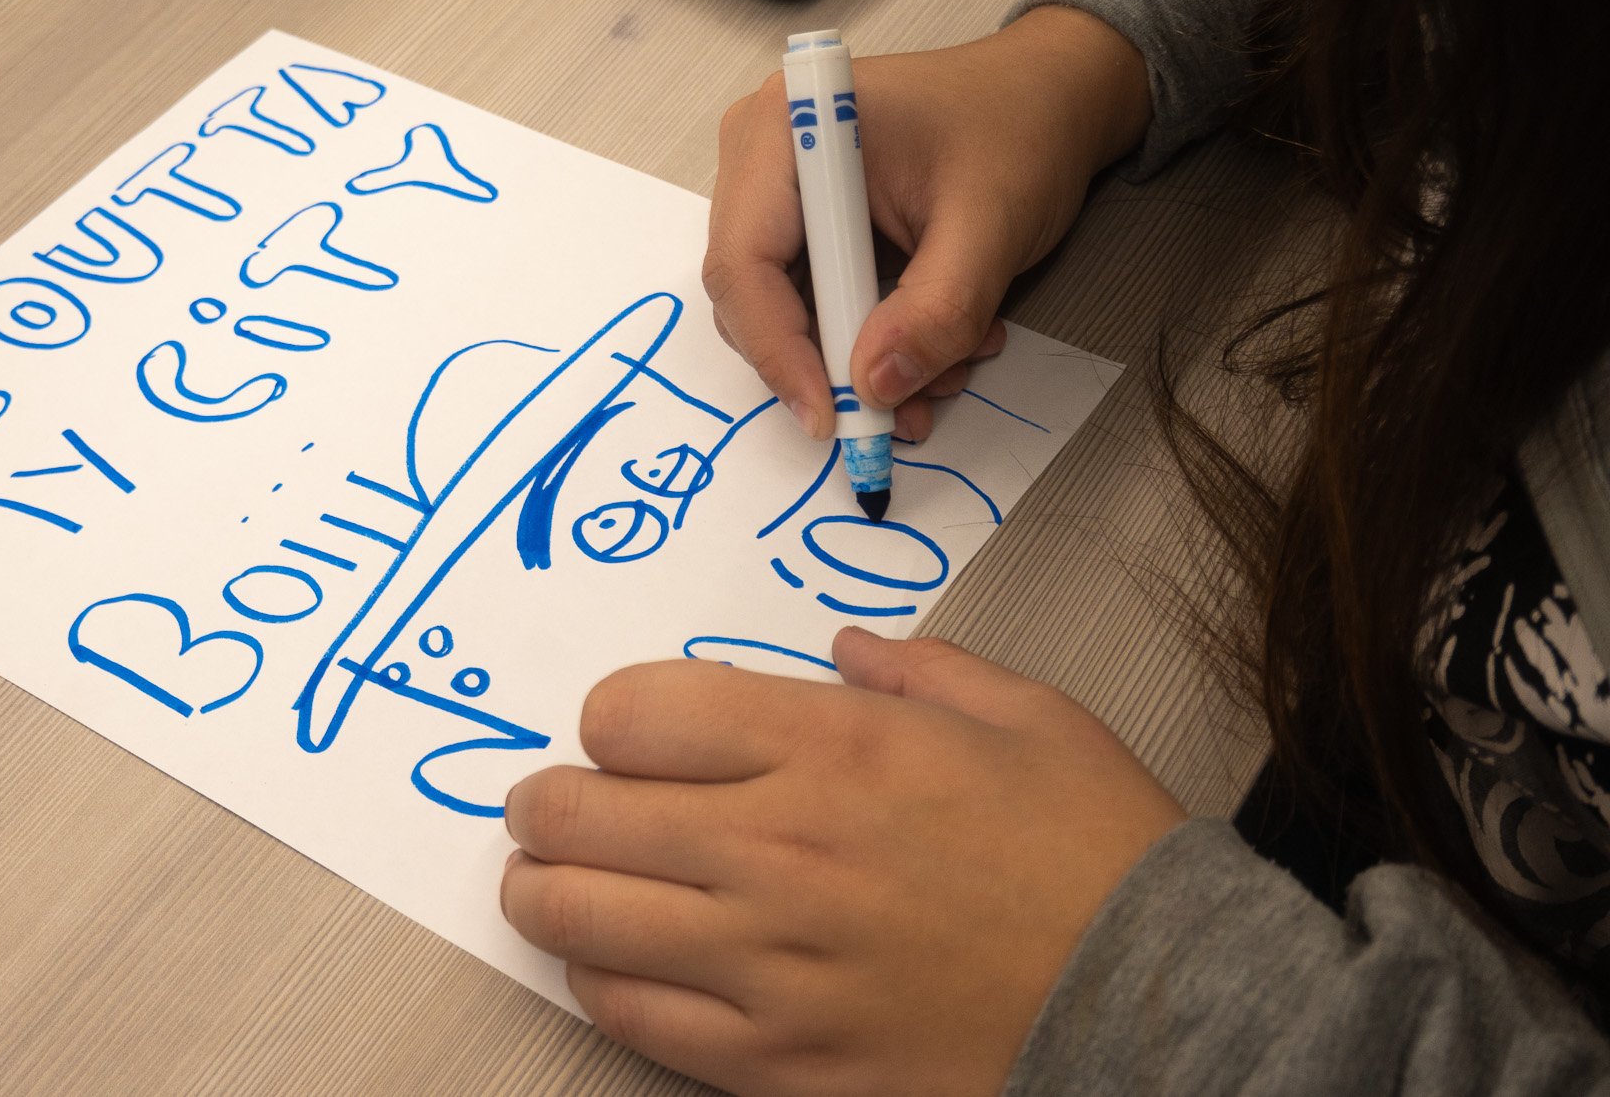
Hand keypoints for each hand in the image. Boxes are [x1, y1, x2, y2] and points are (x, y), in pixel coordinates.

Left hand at [501, 630, 1184, 1096]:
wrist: (1163, 1008)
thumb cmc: (1095, 852)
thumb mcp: (1025, 715)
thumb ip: (917, 668)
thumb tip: (841, 652)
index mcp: (833, 747)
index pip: (634, 714)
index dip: (608, 719)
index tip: (619, 733)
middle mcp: (779, 848)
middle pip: (580, 814)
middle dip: (544, 805)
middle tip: (545, 806)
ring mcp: (770, 964)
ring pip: (581, 922)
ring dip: (544, 894)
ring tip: (549, 882)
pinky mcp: (778, 1062)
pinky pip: (633, 1020)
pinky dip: (600, 985)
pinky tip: (614, 964)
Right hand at [705, 6, 1149, 441]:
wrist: (1050, 94)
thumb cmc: (1020, 127)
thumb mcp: (991, 224)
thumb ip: (936, 309)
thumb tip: (873, 386)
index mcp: (788, 128)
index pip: (745, 262)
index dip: (779, 350)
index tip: (831, 415)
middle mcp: (762, 154)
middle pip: (753, 295)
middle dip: (828, 363)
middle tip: (901, 410)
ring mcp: (777, 188)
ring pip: (784, 310)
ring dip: (860, 358)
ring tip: (948, 365)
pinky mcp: (804, 220)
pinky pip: (813, 302)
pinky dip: (869, 338)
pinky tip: (935, 342)